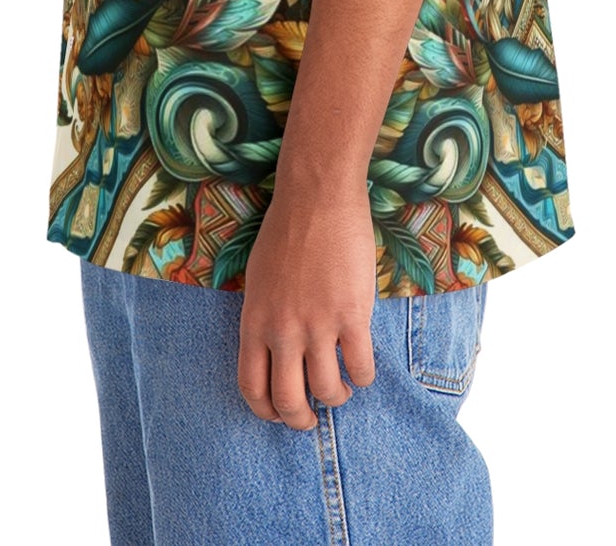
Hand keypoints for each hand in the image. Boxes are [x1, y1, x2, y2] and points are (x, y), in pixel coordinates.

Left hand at [236, 175, 378, 428]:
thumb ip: (263, 317)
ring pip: (327, 391)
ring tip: (342, 388)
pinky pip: (361, 368)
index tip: (280, 413)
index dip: (267, 411)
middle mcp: (282, 330)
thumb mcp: (257, 278)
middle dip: (301, 420)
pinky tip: (363, 367)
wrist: (316, 195)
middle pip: (288, 402)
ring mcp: (318, 324)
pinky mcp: (352, 315)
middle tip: (312, 418)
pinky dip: (364, 377)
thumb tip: (274, 349)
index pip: (252, 388)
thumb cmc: (286, 229)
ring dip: (336, 397)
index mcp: (254, 321)